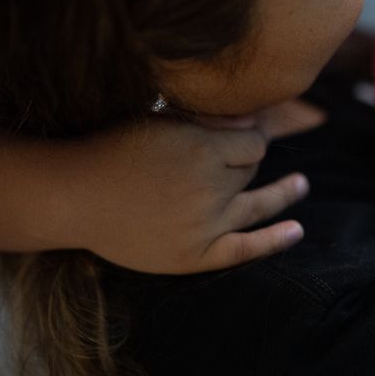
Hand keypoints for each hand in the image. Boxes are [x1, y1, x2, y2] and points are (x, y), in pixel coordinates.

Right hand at [56, 101, 320, 273]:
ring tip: (301, 184)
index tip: (238, 136)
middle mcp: (209, 188)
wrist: (73, 198)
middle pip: (249, 172)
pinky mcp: (194, 255)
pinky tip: (297, 230)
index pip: (253, 144)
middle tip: (230, 161)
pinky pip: (246, 249)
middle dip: (243, 163)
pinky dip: (274, 241)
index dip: (247, 139)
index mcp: (201, 149)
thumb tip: (255, 122)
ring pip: (255, 204)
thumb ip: (207, 121)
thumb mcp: (160, 121)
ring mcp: (205, 224)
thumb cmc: (112, 151)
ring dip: (285, 192)